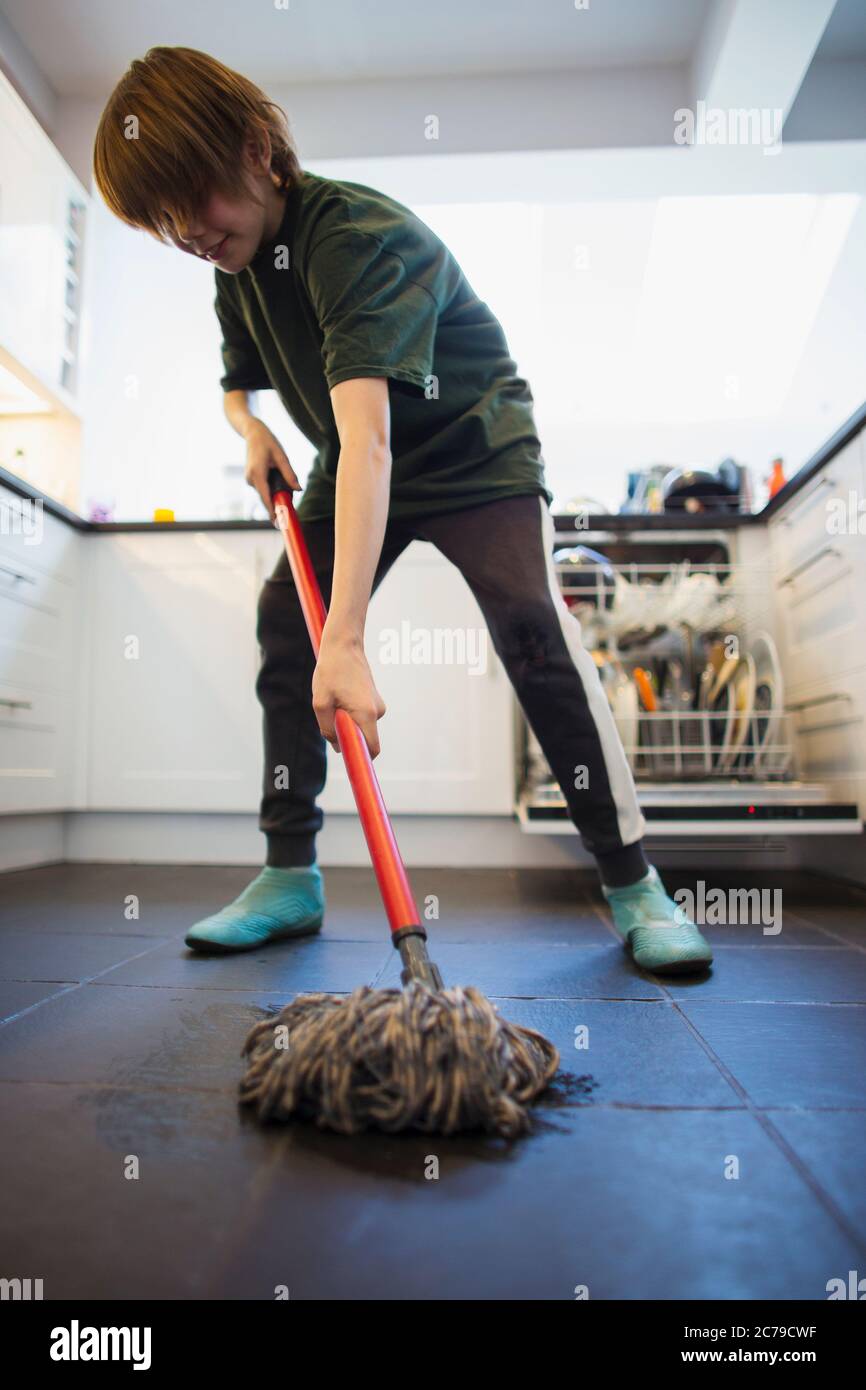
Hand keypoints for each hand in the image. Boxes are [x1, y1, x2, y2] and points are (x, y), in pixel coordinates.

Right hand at [244, 420, 299, 521]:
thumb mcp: (281, 456)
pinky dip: (271, 490)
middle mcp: (251, 478)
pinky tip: (279, 482)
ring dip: (275, 495)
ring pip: (265, 494)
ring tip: (286, 490)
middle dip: (277, 504)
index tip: (278, 523)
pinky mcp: (251, 478)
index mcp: (257, 474)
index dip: (272, 511)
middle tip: (289, 512)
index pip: (265, 497)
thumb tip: (298, 489)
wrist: (252, 433)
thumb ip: (290, 474)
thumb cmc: (268, 442)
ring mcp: (249, 479)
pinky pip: (263, 489)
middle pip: (266, 498)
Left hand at [312, 630, 385, 758]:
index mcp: (366, 714)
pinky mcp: (373, 699)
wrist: (344, 644)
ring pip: (360, 725)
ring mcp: (378, 705)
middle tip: (329, 716)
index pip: (372, 749)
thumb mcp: (321, 703)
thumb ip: (327, 729)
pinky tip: (338, 694)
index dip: (361, 759)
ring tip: (333, 699)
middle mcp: (377, 711)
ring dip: (345, 721)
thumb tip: (337, 745)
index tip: (350, 763)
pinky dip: (349, 712)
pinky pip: (361, 715)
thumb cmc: (331, 672)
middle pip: (364, 737)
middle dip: (346, 735)